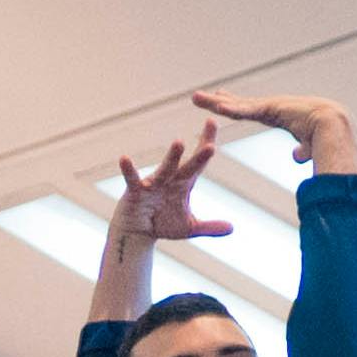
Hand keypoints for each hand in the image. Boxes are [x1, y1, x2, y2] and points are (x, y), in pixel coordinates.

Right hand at [110, 125, 229, 245]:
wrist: (136, 233)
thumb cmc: (161, 225)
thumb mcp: (188, 227)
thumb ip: (209, 227)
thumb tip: (232, 229)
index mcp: (184, 183)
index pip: (199, 162)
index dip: (207, 143)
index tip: (214, 122)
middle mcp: (170, 179)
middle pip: (188, 165)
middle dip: (199, 153)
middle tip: (211, 135)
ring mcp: (153, 184)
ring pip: (165, 168)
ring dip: (172, 157)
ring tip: (179, 143)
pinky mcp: (135, 191)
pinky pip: (132, 179)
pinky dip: (128, 169)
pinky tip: (124, 158)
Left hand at [192, 88, 356, 174]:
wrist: (337, 128)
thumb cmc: (327, 138)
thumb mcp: (308, 147)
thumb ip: (301, 151)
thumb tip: (296, 156)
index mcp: (278, 115)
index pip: (251, 110)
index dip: (236, 106)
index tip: (223, 102)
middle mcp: (272, 107)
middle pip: (237, 104)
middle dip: (217, 101)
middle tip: (197, 96)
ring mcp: (270, 106)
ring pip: (236, 104)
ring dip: (215, 102)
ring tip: (195, 97)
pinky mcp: (271, 108)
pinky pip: (246, 109)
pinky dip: (231, 108)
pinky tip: (216, 105)